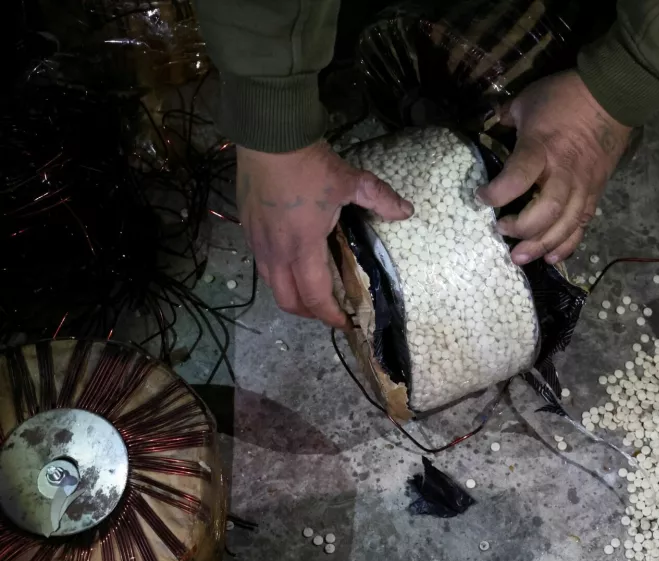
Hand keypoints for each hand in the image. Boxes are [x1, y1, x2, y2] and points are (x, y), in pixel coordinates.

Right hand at [236, 141, 412, 327]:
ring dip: (290, 295)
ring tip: (309, 291)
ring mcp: (257, 240)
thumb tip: (407, 211)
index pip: (315, 297)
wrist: (268, 137)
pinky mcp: (247, 227)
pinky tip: (291, 262)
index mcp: (302, 248)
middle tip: (328, 311)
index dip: (330, 315)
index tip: (344, 323)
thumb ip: (381, 200)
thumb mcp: (351, 182)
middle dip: (308, 313)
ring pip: (270, 284)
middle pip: (287, 300)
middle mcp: (276, 251)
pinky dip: (278, 274)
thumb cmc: (310, 164)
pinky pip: (261, 263)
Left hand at [477, 70, 631, 264]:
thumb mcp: (527, 100)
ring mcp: (584, 185)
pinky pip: (583, 224)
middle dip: (522, 228)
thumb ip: (506, 118)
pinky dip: (567, 245)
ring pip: (566, 225)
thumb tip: (490, 127)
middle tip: (502, 231)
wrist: (613, 95)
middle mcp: (565, 172)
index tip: (482, 197)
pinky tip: (551, 258)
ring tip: (520, 258)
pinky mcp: (596, 193)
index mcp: (543, 148)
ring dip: (542, 245)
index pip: (519, 177)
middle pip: (548, 211)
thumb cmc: (565, 96)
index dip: (497, 193)